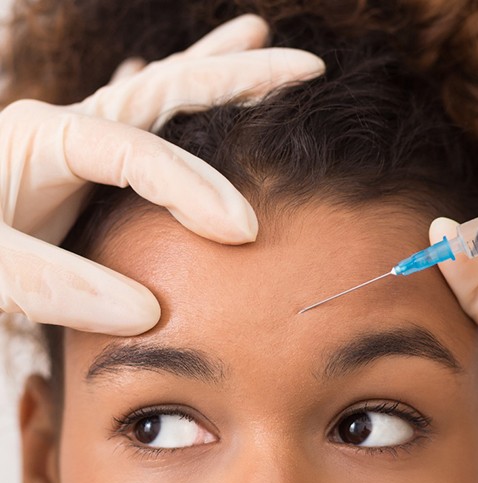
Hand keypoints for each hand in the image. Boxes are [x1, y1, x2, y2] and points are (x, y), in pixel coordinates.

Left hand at [0, 14, 323, 334]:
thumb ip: (55, 285)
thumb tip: (148, 312)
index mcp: (45, 140)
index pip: (141, 152)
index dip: (197, 188)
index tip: (242, 230)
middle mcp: (68, 130)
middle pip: (168, 91)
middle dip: (238, 79)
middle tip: (302, 64)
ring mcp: (77, 146)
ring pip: (160, 98)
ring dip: (212, 74)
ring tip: (258, 44)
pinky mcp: (80, 171)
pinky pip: (141, 131)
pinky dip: (171, 107)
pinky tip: (181, 85)